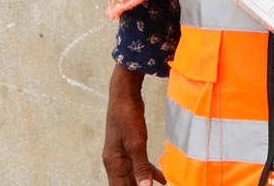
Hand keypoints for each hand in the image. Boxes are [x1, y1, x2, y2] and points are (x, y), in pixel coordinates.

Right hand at [102, 63, 165, 185]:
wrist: (124, 95)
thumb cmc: (126, 116)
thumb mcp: (135, 143)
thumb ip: (140, 167)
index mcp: (113, 163)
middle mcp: (115, 161)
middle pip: (126, 183)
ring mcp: (122, 154)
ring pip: (133, 175)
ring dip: (145, 181)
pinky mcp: (130, 147)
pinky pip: (139, 164)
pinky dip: (149, 172)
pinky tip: (160, 178)